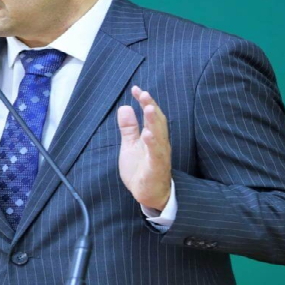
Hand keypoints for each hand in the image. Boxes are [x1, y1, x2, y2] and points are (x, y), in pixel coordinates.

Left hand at [117, 85, 171, 209]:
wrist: (148, 195)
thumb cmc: (141, 169)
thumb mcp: (130, 145)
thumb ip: (129, 128)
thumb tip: (125, 107)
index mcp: (153, 137)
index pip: (150, 116)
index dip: (145, 102)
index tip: (136, 89)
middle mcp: (159, 143)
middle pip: (157, 122)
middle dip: (151, 106)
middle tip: (143, 93)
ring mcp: (159, 155)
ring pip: (159, 135)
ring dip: (153, 121)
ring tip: (148, 107)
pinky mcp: (156, 168)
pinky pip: (156, 154)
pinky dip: (152, 144)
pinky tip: (147, 134)